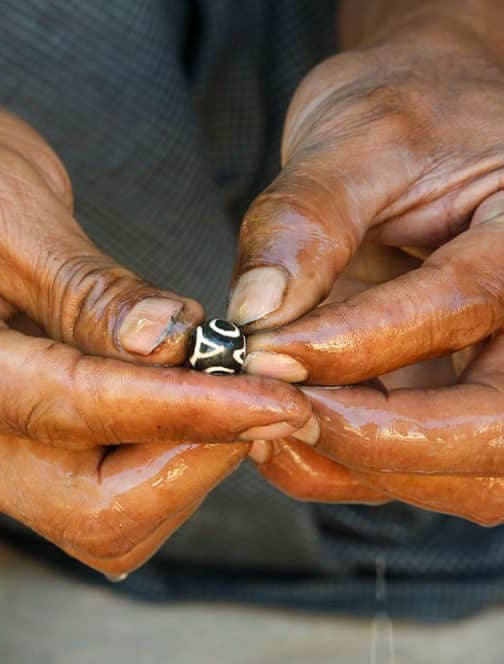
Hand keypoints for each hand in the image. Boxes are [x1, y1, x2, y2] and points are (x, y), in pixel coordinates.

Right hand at [0, 91, 310, 573]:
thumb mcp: (5, 195)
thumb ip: (89, 286)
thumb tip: (178, 349)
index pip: (70, 413)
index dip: (185, 412)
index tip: (279, 400)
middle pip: (85, 509)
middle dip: (189, 462)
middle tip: (260, 394)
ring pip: (89, 518)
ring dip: (172, 468)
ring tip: (218, 387)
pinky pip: (73, 490)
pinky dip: (141, 459)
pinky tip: (170, 397)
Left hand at [223, 5, 503, 522]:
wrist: (425, 124)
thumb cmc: (403, 116)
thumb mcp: (354, 138)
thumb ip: (307, 219)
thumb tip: (254, 311)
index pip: (461, 306)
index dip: (355, 341)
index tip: (259, 349)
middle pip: (495, 427)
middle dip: (376, 438)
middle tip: (272, 410)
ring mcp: (502, 375)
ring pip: (467, 476)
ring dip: (358, 466)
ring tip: (263, 419)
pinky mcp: (456, 407)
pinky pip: (420, 474)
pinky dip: (346, 470)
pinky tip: (278, 432)